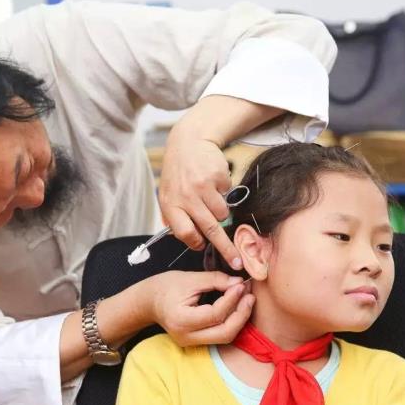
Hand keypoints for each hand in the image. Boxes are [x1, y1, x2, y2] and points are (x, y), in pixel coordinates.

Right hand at [141, 271, 254, 345]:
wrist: (148, 301)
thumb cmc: (165, 287)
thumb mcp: (190, 278)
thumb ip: (215, 280)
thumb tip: (239, 283)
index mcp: (181, 320)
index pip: (215, 314)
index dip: (231, 299)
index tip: (241, 284)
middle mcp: (187, 336)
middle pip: (224, 333)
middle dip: (241, 314)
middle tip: (250, 296)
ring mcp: (191, 342)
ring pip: (225, 336)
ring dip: (239, 319)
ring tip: (247, 299)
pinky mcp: (196, 341)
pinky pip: (220, 335)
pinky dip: (231, 321)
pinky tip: (238, 306)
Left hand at [158, 135, 242, 269]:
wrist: (188, 142)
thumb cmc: (178, 173)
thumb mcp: (167, 194)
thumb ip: (173, 217)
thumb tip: (187, 240)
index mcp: (171, 204)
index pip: (184, 233)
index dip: (196, 242)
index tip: (203, 246)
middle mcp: (186, 197)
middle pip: (209, 230)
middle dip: (226, 248)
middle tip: (236, 261)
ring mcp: (203, 187)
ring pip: (222, 214)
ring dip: (220, 212)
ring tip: (211, 198)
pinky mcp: (217, 177)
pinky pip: (228, 196)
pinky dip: (224, 193)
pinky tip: (213, 182)